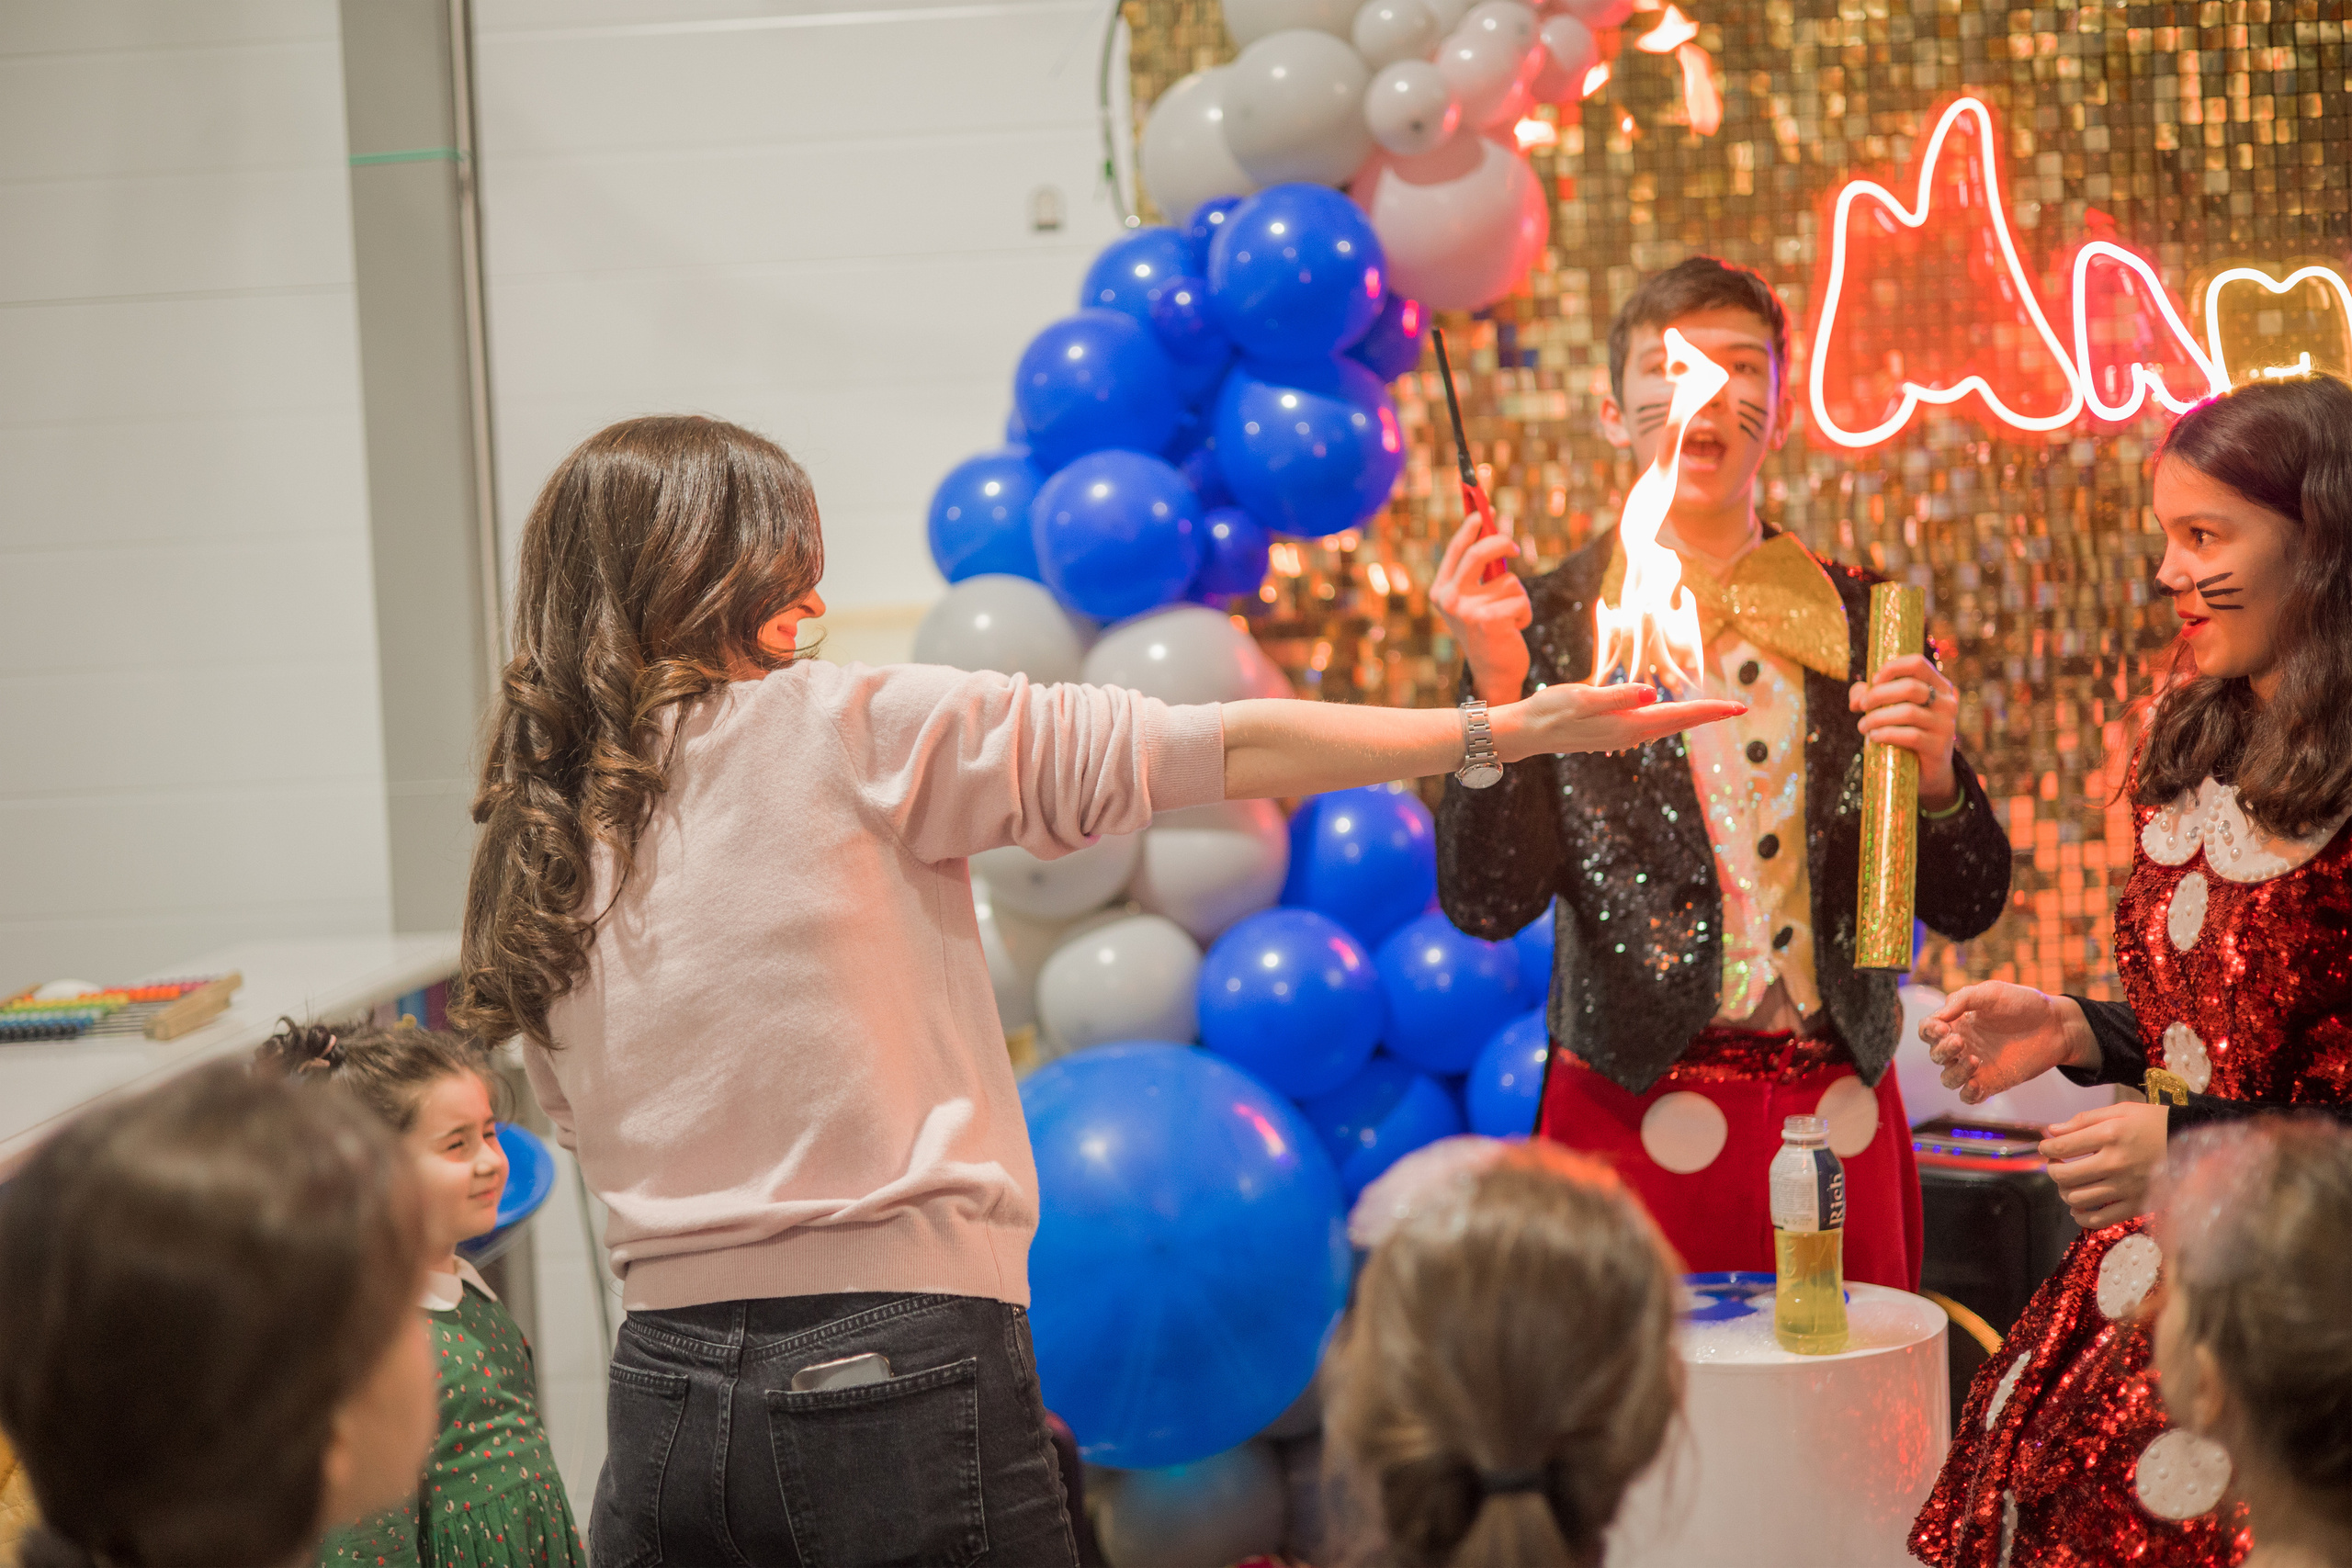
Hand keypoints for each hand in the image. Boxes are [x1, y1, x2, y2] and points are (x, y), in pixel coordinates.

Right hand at [1432, 513, 1533, 703]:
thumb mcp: (1475, 600)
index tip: (1484, 510)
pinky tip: (1514, 629)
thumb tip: (1495, 533)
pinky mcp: (1489, 620)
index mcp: (1440, 591)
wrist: (1493, 673)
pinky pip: (1520, 599)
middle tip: (1515, 548)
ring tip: (1509, 617)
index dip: (1471, 527)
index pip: (1456, 550)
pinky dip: (1524, 612)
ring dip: (1518, 596)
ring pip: (1509, 580)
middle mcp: (1448, 599)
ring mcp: (1467, 610)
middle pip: (1480, 553)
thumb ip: (1480, 572)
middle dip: (1501, 542)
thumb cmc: (1488, 631)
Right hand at [1498, 682, 1745, 758]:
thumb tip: (1652, 694)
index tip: (1737, 706)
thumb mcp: (1582, 698)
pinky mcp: (1612, 732)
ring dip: (1690, 718)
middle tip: (1738, 707)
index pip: (1678, 716)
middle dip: (1708, 714)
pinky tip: (1671, 714)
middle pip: (1678, 723)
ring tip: (1714, 710)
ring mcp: (1621, 736)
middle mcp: (1629, 734)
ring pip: (1666, 726)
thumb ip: (1618, 696)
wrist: (1526, 732)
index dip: (1709, 709)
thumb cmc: (1550, 711)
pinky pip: (1651, 726)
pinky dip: (1669, 719)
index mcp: (1628, 725)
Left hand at [1850, 652, 1959, 809]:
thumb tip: (1856, 698)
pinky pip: (1910, 736)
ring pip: (1908, 712)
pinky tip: (1874, 737)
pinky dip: (1886, 734)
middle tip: (1861, 706)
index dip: (1891, 669)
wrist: (1927, 770)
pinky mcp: (1939, 747)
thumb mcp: (1891, 709)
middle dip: (1878, 695)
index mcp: (1939, 686)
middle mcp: (1947, 702)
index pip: (1917, 664)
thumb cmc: (1906, 732)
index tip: (1872, 682)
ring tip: (1863, 726)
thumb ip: (1872, 695)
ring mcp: (1946, 725)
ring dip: (1877, 718)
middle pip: (1910, 687)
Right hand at [1922, 983, 2092, 1102]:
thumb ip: (1962, 999)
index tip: (1942, 1028)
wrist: (2056, 1025)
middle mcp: (1962, 1046)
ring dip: (1954, 1072)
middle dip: (1943, 1049)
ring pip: (1948, 1078)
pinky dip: (1967, 1093)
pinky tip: (1976, 1084)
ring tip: (1974, 1060)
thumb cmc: (2023, 1004)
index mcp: (1956, 1023)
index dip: (1929, 1031)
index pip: (1928, 1030)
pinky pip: (1968, 1097)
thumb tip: (1939, 1016)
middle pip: (1935, 1055)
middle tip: (1960, 1041)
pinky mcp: (1992, 1083)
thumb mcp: (1991, 992)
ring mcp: (1976, 1066)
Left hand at [2040, 1102, 2169, 1228]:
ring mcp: (2126, 1187)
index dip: (2046, 1147)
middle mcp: (2115, 1163)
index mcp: (2109, 1135)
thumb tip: (2052, 1131)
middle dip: (2052, 1170)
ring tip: (2068, 1184)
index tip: (2047, 1147)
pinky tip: (2079, 1208)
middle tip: (2056, 1164)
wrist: (2192, 1142)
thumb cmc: (2153, 1123)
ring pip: (2077, 1199)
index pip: (2061, 1146)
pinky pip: (2100, 1220)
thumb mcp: (2120, 1112)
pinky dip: (2082, 1217)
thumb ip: (2084, 1120)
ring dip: (2064, 1192)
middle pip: (2064, 1175)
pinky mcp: (2137, 1205)